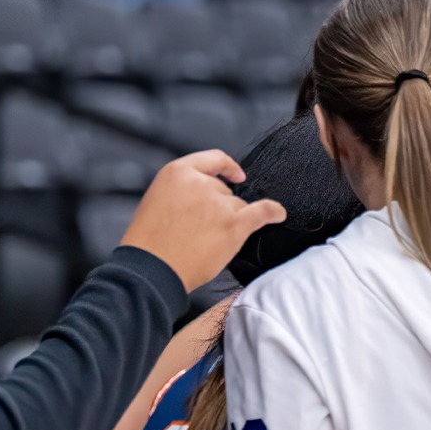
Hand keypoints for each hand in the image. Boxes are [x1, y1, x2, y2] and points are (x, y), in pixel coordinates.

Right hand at [120, 151, 287, 291]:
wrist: (151, 269)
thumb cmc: (152, 241)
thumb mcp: (158, 199)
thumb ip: (184, 190)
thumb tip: (213, 193)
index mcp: (177, 172)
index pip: (212, 160)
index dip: (227, 167)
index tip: (237, 176)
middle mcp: (200, 183)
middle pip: (225, 192)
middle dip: (217, 209)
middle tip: (196, 231)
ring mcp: (219, 203)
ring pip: (237, 207)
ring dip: (229, 222)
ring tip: (204, 242)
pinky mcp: (233, 224)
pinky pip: (262, 212)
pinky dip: (273, 212)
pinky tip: (279, 214)